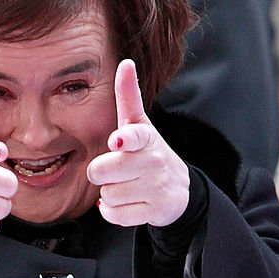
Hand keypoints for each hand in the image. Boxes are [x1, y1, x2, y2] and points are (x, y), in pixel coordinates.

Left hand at [87, 59, 189, 227]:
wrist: (176, 190)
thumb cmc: (147, 152)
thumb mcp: (139, 124)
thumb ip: (128, 96)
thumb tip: (125, 63)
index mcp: (146, 138)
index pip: (135, 136)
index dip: (125, 139)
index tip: (118, 141)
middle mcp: (153, 161)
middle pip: (103, 171)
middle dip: (101, 172)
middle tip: (114, 169)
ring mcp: (154, 187)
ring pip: (107, 194)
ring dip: (110, 192)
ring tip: (126, 185)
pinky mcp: (153, 211)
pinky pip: (114, 214)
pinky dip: (113, 211)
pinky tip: (127, 202)